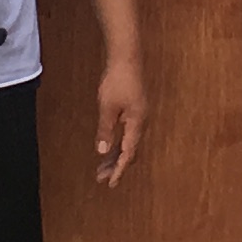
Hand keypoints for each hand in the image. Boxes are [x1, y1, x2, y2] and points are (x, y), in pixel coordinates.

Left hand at [94, 54, 147, 183]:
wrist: (126, 58)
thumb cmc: (117, 80)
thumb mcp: (107, 107)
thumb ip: (105, 130)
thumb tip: (102, 151)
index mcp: (136, 123)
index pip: (128, 154)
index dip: (119, 170)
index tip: (110, 183)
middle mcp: (140, 122)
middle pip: (130, 151)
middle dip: (116, 166)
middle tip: (101, 178)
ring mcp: (138, 116)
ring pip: (128, 142)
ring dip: (116, 155)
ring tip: (102, 167)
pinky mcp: (134, 110)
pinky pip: (127, 133)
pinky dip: (118, 143)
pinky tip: (109, 146)